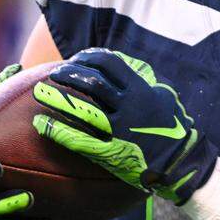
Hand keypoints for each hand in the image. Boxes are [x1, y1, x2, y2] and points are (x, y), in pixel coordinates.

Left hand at [31, 49, 217, 203]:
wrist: (181, 163)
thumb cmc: (173, 127)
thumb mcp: (165, 96)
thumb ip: (145, 79)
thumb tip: (126, 63)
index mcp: (141, 90)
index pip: (110, 63)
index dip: (89, 57)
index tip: (77, 58)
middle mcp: (129, 106)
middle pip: (92, 81)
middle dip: (69, 73)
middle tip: (54, 74)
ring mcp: (119, 130)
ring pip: (82, 108)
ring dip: (57, 98)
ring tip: (39, 91)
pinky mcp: (111, 151)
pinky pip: (79, 139)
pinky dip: (57, 130)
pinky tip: (41, 124)